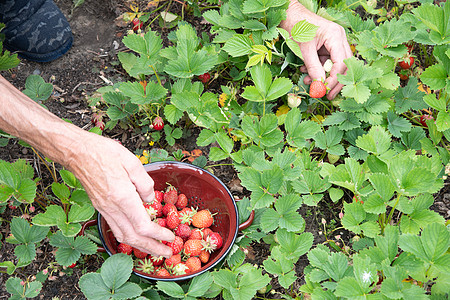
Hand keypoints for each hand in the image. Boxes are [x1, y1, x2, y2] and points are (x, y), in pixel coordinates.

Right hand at [0, 75, 173, 257]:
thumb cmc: (104, 152)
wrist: (77, 152)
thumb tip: (151, 200)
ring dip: (140, 246)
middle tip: (167, 252)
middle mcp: (112, 207)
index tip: (171, 237)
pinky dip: (128, 237)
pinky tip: (137, 236)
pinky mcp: (100, 207)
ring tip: (154, 249)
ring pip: (122, 236)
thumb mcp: (132, 162)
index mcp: (122, 197)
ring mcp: (104, 209)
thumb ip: (145, 183)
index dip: (158, 235)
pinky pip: (115, 228)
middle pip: (133, 237)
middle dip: (152, 248)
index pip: (143, 226)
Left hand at [280, 1, 352, 99]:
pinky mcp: (325, 46)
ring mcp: (333, 42)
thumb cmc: (296, 25)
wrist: (287, 13)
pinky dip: (316, 69)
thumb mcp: (304, 49)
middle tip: (325, 95)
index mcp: (336, 36)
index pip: (342, 63)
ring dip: (321, 76)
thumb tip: (319, 85)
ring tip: (307, 81)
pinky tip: (304, 71)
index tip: (324, 90)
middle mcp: (338, 39)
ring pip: (333, 65)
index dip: (334, 79)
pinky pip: (324, 62)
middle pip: (343, 65)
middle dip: (334, 81)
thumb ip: (313, 67)